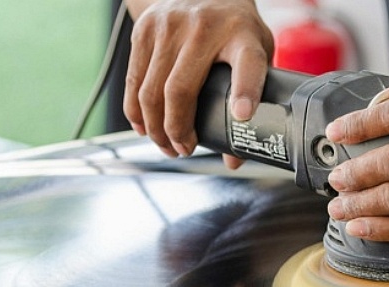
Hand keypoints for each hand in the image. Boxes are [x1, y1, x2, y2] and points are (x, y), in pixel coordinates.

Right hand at [124, 0, 273, 165]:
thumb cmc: (235, 29)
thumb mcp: (256, 54)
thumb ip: (253, 100)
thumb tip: (234, 158)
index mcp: (242, 35)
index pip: (247, 64)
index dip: (245, 92)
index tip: (242, 115)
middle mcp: (203, 28)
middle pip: (180, 91)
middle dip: (178, 131)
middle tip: (185, 149)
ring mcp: (169, 26)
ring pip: (151, 91)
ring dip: (155, 128)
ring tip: (167, 145)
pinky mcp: (144, 30)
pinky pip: (133, 80)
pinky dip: (135, 111)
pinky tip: (144, 127)